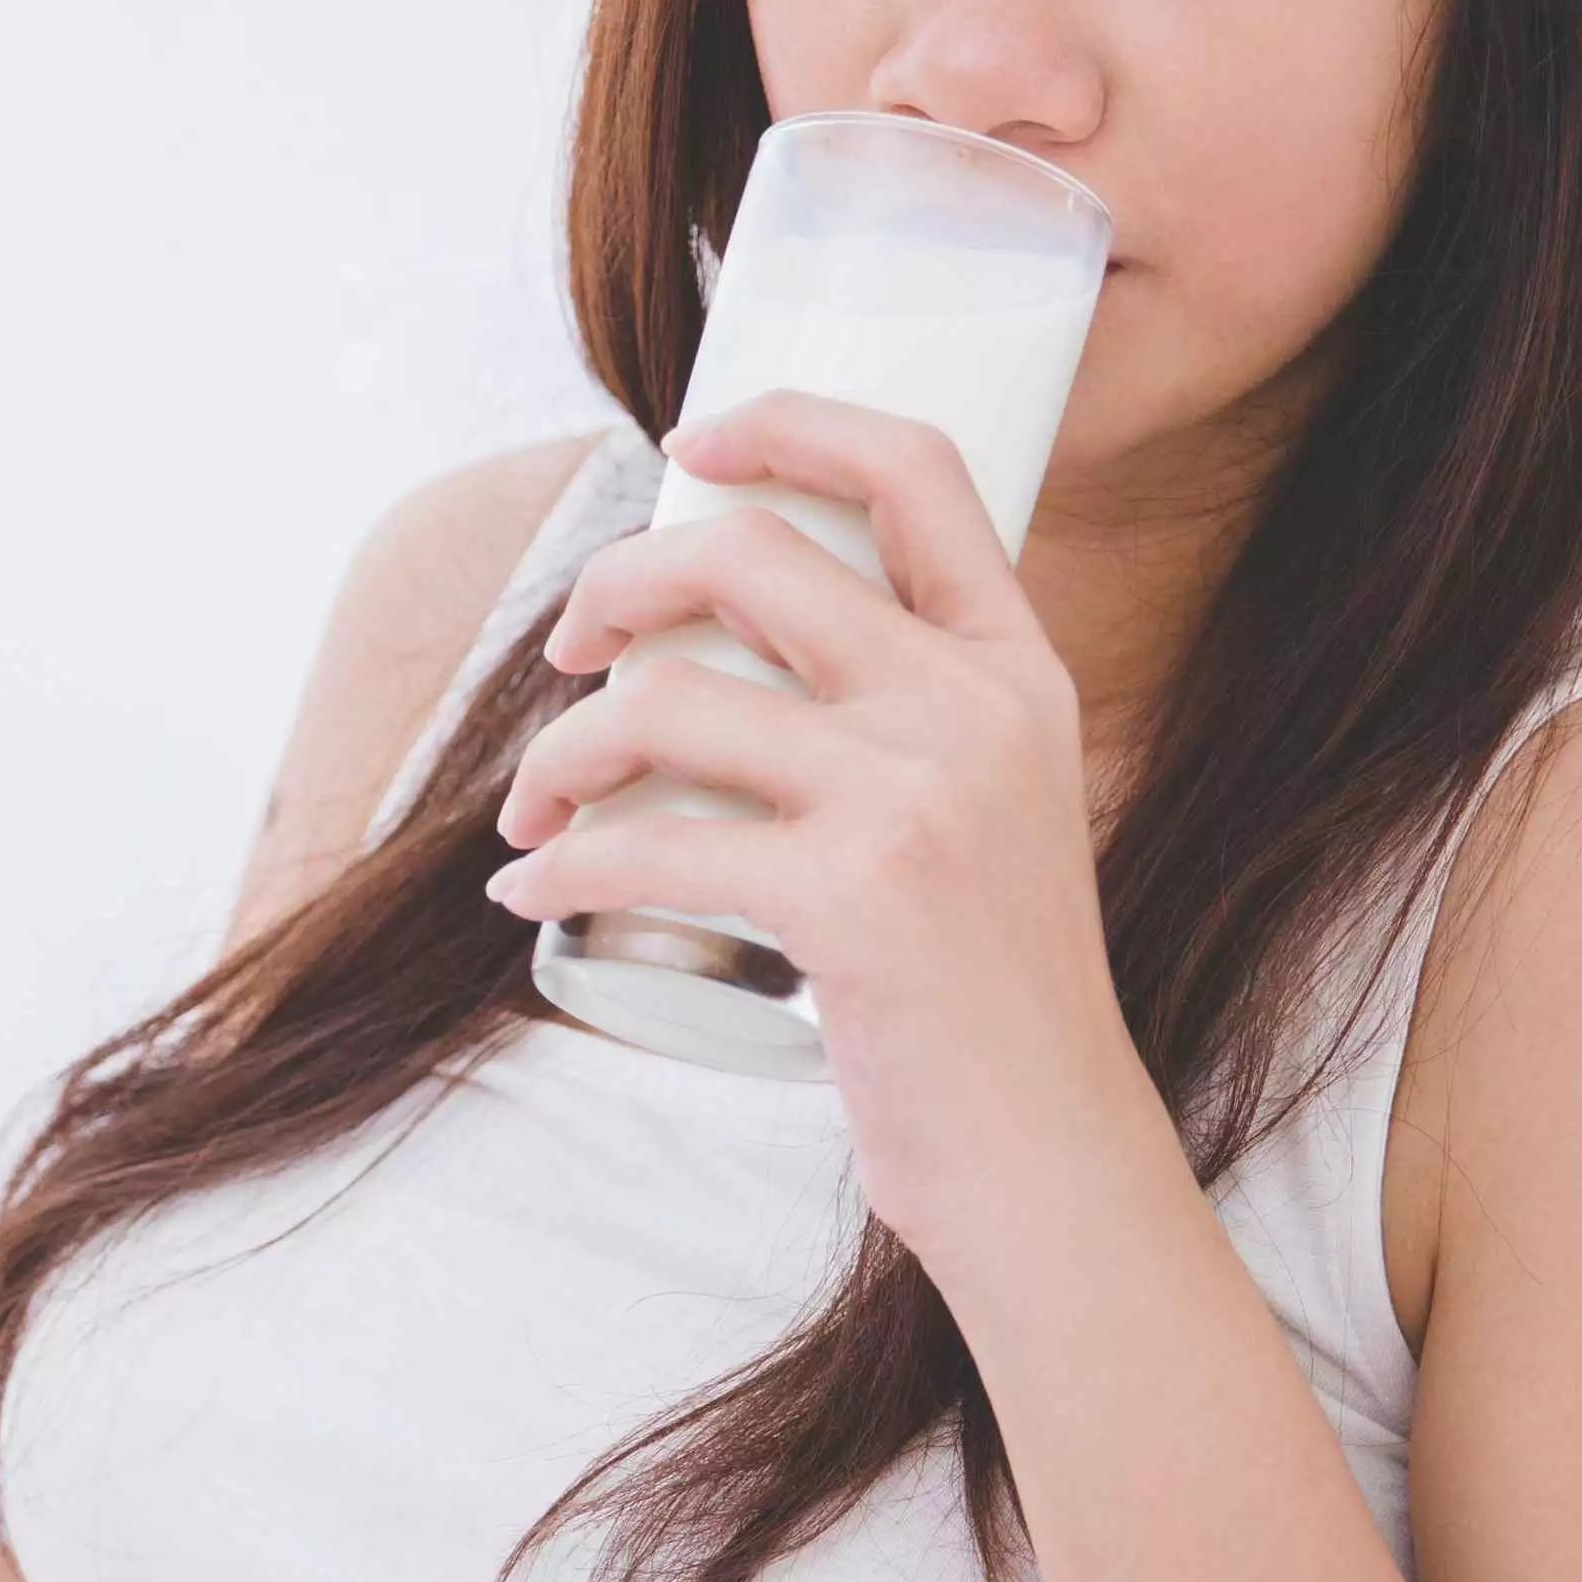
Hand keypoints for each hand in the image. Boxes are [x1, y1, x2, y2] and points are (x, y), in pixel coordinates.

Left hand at [483, 387, 1150, 1264]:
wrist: (1049, 1156)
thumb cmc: (986, 999)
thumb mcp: (993, 814)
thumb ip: (905, 718)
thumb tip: (713, 652)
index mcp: (1015, 669)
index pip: (917, 471)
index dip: (790, 425)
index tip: (691, 447)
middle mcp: (974, 710)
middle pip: (748, 559)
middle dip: (615, 589)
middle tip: (566, 659)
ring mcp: (917, 799)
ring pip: (667, 701)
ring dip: (559, 756)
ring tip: (533, 818)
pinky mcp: (852, 901)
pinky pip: (648, 844)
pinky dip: (560, 867)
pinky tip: (534, 894)